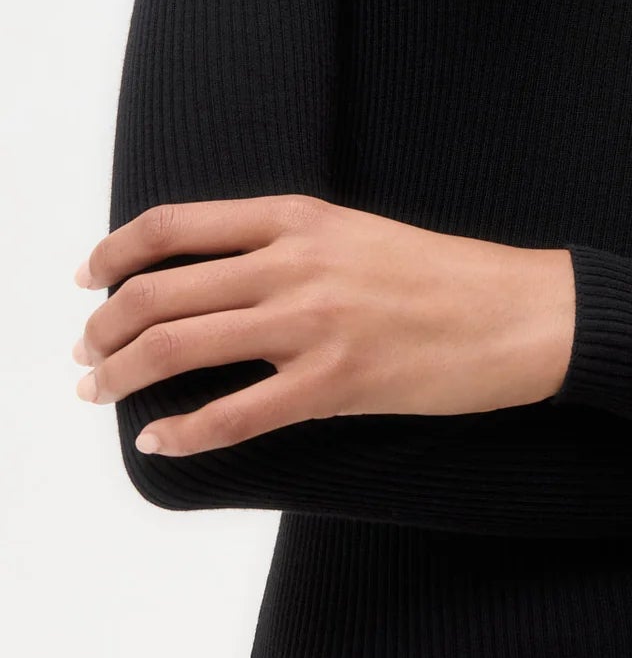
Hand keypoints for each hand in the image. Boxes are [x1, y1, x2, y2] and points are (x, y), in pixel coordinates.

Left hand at [72, 195, 576, 456]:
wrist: (518, 310)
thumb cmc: (442, 274)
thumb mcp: (355, 232)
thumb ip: (285, 243)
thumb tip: (211, 275)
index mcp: (299, 217)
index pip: (173, 225)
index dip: (115, 253)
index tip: (89, 278)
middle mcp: (294, 263)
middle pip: (159, 290)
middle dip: (104, 328)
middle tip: (88, 353)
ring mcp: (313, 323)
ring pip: (178, 347)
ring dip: (121, 377)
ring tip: (101, 392)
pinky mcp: (335, 383)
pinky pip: (233, 416)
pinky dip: (183, 434)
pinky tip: (163, 441)